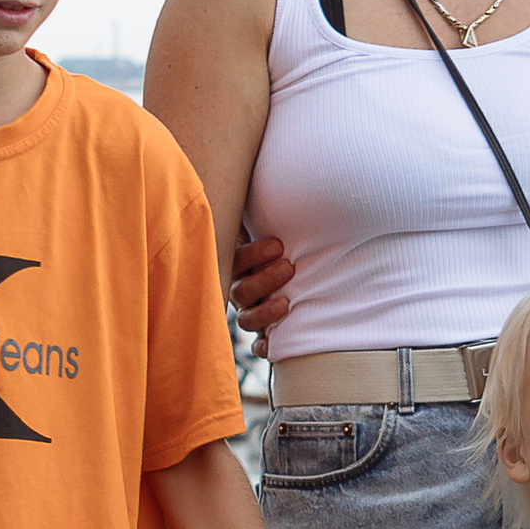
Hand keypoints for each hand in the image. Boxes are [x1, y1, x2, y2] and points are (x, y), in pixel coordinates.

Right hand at [227, 231, 296, 347]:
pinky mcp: (261, 334)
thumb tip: (274, 182)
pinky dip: (262, 346)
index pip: (238, 260)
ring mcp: (249, 313)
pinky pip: (257, 345)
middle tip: (288, 268)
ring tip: (286, 303)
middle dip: (265, 280)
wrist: (291, 273)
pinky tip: (272, 345)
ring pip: (247, 319)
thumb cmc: (282, 251)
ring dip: (265, 312)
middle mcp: (240, 291)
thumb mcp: (270, 233)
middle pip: (243, 291)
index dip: (254, 254)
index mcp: (238, 266)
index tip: (277, 245)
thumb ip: (267, 222)